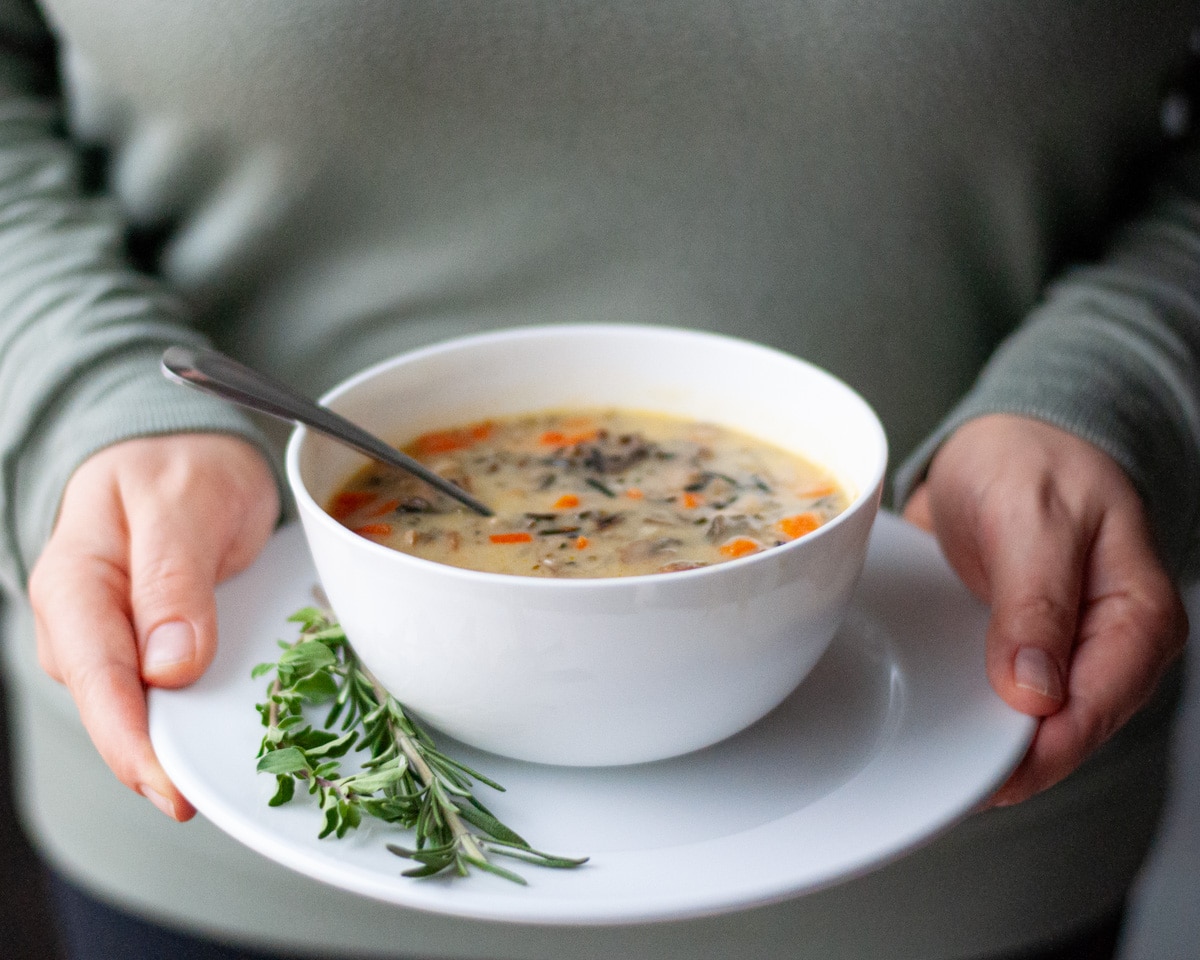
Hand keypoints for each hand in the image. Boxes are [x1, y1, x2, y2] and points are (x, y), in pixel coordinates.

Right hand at [28, 434, 279, 819]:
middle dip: (154, 760)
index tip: (170, 787)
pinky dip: (195, 718)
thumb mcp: (183, 500)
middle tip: (205, 802)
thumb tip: (167, 668)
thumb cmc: (178, 467)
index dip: (129, 740)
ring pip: (140, 707)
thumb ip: (173, 576)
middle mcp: (84, 622)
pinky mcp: (149, 648)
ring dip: (178, 744)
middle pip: (113, 706)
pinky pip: (167, 693)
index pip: (95, 676)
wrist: (183, 454)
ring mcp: (115, 639)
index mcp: (75, 581)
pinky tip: (230, 738)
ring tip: (230, 778)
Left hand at [904, 414, 1186, 805]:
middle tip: (943, 785)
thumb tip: (1036, 691)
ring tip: (932, 768)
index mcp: (1138, 617)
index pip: (1096, 709)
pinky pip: (1000, 699)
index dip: (1044, 751)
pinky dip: (970, 715)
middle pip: (1068, 731)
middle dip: (1010, 761)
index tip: (989, 778)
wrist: (1002, 439)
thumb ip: (1036, 600)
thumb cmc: (1032, 460)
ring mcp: (1064, 651)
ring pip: (1034, 724)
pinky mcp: (1020, 649)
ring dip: (986, 744)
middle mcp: (1108, 645)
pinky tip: (933, 729)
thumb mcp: (1034, 515)